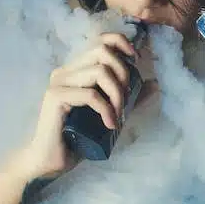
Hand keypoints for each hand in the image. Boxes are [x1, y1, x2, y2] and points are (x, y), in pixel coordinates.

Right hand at [11, 32, 146, 179]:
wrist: (50, 162)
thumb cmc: (78, 139)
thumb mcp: (110, 114)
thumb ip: (128, 99)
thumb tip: (154, 84)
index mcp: (75, 71)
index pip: (99, 41)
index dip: (121, 43)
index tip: (136, 62)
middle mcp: (65, 72)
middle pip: (102, 52)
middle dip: (123, 74)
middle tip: (125, 101)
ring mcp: (58, 83)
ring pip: (99, 72)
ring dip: (117, 94)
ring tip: (119, 115)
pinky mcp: (55, 97)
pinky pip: (90, 94)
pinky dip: (106, 109)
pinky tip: (110, 125)